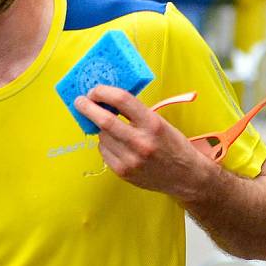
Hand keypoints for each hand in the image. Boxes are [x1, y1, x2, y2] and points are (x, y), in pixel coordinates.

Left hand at [74, 85, 210, 198]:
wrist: (185, 176)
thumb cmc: (172, 145)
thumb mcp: (159, 122)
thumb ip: (135, 112)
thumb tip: (106, 100)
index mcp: (152, 123)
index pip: (122, 100)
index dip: (103, 92)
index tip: (94, 89)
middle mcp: (141, 142)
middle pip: (104, 120)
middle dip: (87, 108)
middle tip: (79, 101)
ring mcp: (130, 159)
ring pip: (102, 136)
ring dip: (100, 128)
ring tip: (110, 128)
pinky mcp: (123, 172)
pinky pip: (104, 151)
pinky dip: (105, 144)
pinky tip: (116, 143)